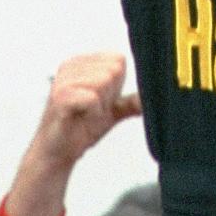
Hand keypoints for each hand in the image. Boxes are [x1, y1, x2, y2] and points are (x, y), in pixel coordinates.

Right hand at [5, 53, 141, 215]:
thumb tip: (158, 96)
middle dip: (108, 96)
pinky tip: (80, 118)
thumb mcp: (112, 111)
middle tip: (91, 110)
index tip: (100, 101)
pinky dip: (92, 113)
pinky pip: (93, 98)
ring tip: (84, 114)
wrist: (57, 154)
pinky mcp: (60, 96)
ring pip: (104, 81)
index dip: (116, 87)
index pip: (119, 61)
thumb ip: (132, 101)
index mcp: (83, 62)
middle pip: (114, 70)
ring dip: (99, 105)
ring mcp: (63, 79)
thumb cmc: (80, 128)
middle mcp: (71, 65)